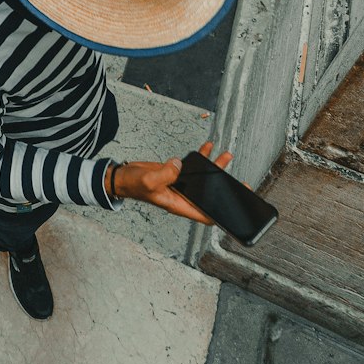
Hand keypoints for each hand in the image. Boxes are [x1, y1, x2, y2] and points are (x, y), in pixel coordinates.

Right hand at [110, 142, 233, 223]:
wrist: (123, 176)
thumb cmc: (133, 184)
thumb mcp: (149, 181)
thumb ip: (166, 174)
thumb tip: (179, 164)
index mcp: (178, 204)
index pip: (204, 214)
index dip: (219, 215)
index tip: (233, 210)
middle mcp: (182, 196)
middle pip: (208, 194)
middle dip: (223, 187)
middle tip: (240, 181)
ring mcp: (179, 184)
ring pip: (202, 178)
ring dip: (214, 167)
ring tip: (225, 155)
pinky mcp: (175, 173)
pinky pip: (192, 167)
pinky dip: (201, 157)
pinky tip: (207, 148)